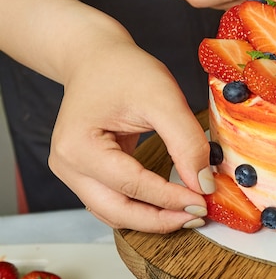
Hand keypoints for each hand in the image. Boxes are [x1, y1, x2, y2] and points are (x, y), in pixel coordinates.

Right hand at [0, 0, 212, 232]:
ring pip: (114, 213)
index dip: (171, 197)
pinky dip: (143, 208)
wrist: (96, 57)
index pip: (132, 186)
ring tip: (189, 213)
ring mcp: (74, 173)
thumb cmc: (123, 70)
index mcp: (79, 147)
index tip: (204, 200)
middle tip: (199, 215)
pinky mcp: (87, 174)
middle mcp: (68, 166)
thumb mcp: (163, 98)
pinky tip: (171, 204)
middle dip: (160, 220)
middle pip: (116, 212)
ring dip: (152, 219)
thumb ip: (185, 141)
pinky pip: (115, 202)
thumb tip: (204, 183)